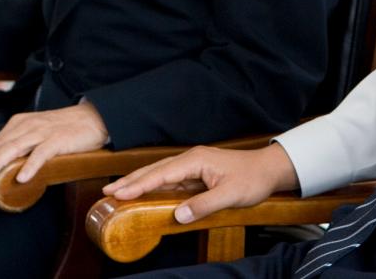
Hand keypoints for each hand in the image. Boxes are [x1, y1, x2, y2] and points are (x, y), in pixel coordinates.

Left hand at [0, 100, 109, 185]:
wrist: (93, 118)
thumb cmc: (63, 130)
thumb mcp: (37, 133)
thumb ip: (21, 146)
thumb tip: (2, 168)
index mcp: (20, 123)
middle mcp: (28, 125)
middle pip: (1, 145)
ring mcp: (43, 132)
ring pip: (15, 148)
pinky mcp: (58, 139)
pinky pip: (41, 153)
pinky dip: (30, 165)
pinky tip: (22, 178)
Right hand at [103, 143, 298, 223]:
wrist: (268, 169)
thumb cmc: (252, 179)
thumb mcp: (231, 195)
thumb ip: (204, 205)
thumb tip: (178, 215)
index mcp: (195, 160)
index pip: (161, 173)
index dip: (139, 184)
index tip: (119, 192)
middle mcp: (190, 159)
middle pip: (155, 170)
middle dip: (131, 181)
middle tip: (107, 192)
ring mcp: (193, 165)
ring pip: (160, 174)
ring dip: (139, 183)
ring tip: (118, 192)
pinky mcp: (196, 173)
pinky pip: (170, 180)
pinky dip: (153, 186)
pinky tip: (144, 193)